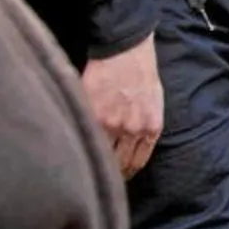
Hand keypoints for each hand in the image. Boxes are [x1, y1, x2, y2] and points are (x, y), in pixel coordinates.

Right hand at [82, 34, 164, 177]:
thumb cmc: (141, 73)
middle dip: (110, 173)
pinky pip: (86, 137)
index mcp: (151, 127)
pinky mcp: (92, 114)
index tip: (118, 177)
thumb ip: (144, 125)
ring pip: (100, 155)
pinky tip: (75, 151)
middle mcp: (133, 130)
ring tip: (84, 167)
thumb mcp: (154, 102)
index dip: (126, 172)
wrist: (125, 50)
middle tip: (99, 177)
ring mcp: (111, 124)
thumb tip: (132, 146)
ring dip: (93, 161)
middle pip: (119, 164)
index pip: (137, 162)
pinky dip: (81, 145)